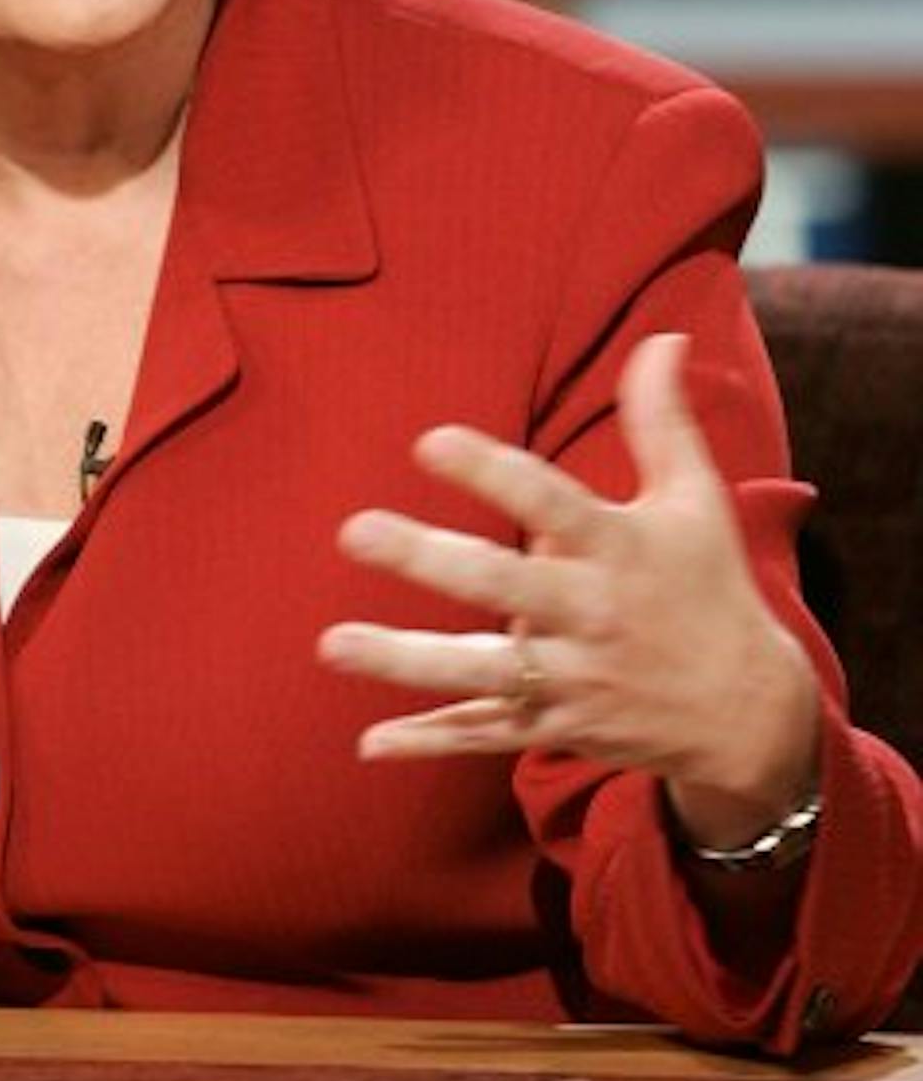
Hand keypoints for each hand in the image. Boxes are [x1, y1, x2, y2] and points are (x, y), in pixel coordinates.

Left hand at [318, 333, 820, 847]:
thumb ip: (662, 419)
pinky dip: (429, 739)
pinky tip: (369, 743)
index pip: (549, 503)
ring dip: (404, 661)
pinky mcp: (557, 728)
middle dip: (426, 560)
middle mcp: (590, 616)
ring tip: (331, 643)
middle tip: (352, 530)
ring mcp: (571, 679)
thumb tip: (661, 337)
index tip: (428, 441)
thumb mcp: (694, 498)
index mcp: (619, 550)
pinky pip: (485, 734)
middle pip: (499, 587)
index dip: (491, 472)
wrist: (749, 713)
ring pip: (477, 672)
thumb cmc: (710, 585)